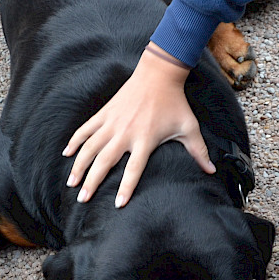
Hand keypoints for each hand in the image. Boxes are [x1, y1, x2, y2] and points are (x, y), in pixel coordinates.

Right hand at [64, 45, 215, 206]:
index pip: (133, 170)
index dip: (125, 188)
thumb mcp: (189, 128)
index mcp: (145, 140)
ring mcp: (112, 123)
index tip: (117, 205)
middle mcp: (125, 133)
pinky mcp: (104, 113)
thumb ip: (198, 152)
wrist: (158, 74)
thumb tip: (211, 171)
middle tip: (82, 199)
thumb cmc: (174, 103)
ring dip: (78, 166)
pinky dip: (74, 141)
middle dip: (92, 182)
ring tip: (71, 183)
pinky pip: (85, 130)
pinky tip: (66, 154)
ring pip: (89, 147)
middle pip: (104, 162)